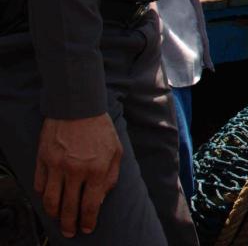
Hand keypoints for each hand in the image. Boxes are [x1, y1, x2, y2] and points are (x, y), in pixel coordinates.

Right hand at [34, 114, 122, 237]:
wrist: (78, 107)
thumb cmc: (100, 130)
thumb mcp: (116, 151)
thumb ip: (111, 177)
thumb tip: (101, 199)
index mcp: (97, 169)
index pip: (90, 205)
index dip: (88, 221)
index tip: (87, 229)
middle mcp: (76, 171)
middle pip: (69, 207)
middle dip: (69, 225)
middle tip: (69, 232)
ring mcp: (56, 166)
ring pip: (50, 200)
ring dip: (54, 214)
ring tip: (58, 219)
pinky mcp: (42, 160)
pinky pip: (39, 185)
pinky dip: (42, 196)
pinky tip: (48, 200)